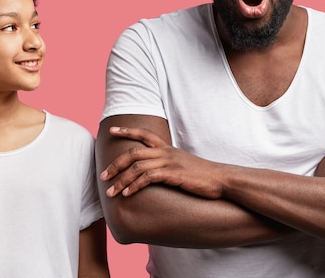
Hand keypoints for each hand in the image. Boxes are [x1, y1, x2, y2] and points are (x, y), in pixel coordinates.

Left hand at [100, 126, 224, 198]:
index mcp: (167, 148)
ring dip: (121, 180)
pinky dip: (135, 186)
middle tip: (103, 176)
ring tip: (111, 192)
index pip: (144, 135)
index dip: (127, 131)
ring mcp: (169, 163)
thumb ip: (168, 164)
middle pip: (133, 153)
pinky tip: (128, 194)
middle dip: (115, 165)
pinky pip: (148, 178)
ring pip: (137, 167)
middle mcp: (166, 153)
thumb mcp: (182, 164)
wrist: (221, 179)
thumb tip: (155, 171)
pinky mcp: (173, 174)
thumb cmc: (202, 175)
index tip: (112, 130)